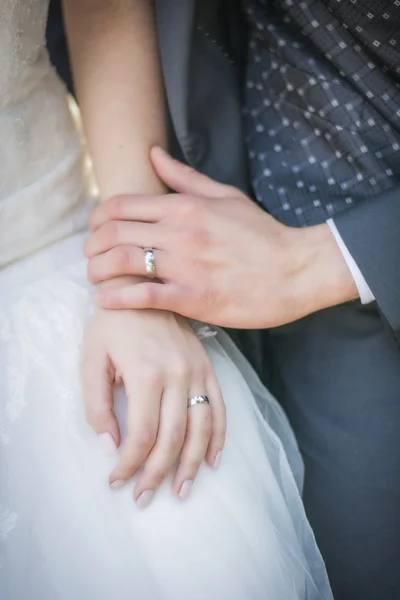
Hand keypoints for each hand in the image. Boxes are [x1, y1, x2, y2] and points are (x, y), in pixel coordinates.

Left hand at [81, 307, 224, 506]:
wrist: (141, 285)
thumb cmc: (112, 324)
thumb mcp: (92, 360)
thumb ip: (97, 406)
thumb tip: (110, 446)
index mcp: (146, 375)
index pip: (143, 435)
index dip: (129, 464)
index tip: (117, 481)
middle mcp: (178, 376)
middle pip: (173, 439)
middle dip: (157, 474)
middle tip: (144, 498)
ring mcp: (197, 372)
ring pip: (201, 429)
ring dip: (191, 465)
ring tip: (182, 491)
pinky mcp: (208, 368)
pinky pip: (220, 408)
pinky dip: (219, 437)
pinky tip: (213, 459)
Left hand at [86, 147, 357, 327]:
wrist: (296, 269)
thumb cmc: (262, 234)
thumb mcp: (225, 195)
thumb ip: (185, 176)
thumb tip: (153, 153)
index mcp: (185, 206)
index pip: (121, 205)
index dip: (97, 217)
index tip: (96, 229)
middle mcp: (180, 232)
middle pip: (113, 232)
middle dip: (92, 245)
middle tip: (91, 256)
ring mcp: (186, 265)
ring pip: (122, 262)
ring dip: (98, 270)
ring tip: (95, 278)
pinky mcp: (194, 297)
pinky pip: (144, 296)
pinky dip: (117, 299)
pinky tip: (105, 301)